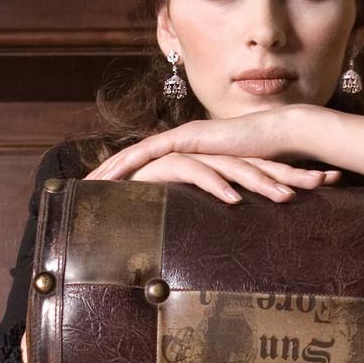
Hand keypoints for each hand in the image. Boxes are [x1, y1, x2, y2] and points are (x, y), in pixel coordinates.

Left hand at [86, 109, 342, 202]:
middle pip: (137, 156)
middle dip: (109, 171)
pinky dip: (129, 161)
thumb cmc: (266, 164)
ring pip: (137, 151)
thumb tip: (215, 226)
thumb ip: (222, 200)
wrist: (280, 136)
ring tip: (88, 182)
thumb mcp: (236, 187)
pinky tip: (111, 174)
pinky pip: (150, 150)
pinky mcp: (189, 138)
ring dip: (112, 167)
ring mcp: (184, 137)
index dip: (128, 178)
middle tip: (83, 187)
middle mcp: (183, 141)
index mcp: (190, 152)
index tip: (106, 193)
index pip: (152, 165)